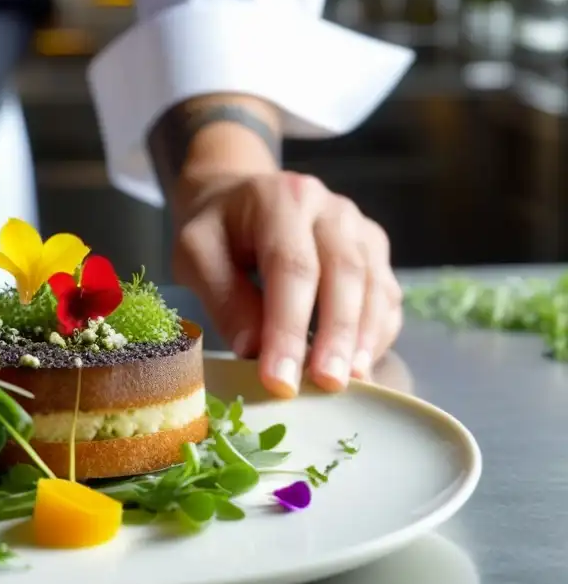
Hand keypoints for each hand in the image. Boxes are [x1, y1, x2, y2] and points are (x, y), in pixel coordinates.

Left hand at [172, 172, 402, 396]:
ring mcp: (359, 228)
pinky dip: (379, 333)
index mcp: (282, 201)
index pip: (292, 268)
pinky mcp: (374, 251)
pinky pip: (387, 294)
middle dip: (336, 336)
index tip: (279, 379)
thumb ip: (222, 296)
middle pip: (344, 273)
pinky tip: (361, 365)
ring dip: (365, 338)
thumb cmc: (216, 231)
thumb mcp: (196, 253)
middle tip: (327, 385)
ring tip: (351, 382)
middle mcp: (330, 208)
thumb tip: (253, 349)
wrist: (239, 199)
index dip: (288, 327)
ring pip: (375, 284)